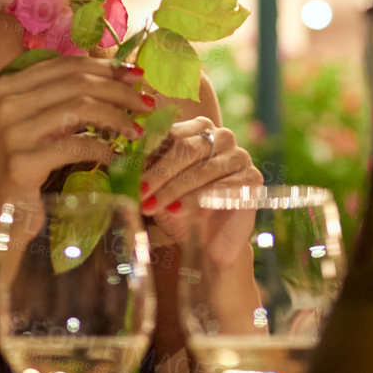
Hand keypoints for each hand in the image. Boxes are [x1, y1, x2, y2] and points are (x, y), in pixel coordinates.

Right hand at [0, 55, 150, 243]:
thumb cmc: (20, 169)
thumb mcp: (34, 126)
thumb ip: (60, 101)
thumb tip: (116, 78)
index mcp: (8, 85)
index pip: (67, 65)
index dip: (107, 68)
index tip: (136, 77)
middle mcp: (6, 101)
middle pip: (78, 83)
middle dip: (120, 91)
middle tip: (146, 105)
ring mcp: (12, 131)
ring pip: (80, 108)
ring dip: (117, 118)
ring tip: (136, 131)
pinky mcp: (22, 162)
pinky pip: (75, 146)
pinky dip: (102, 149)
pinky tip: (115, 157)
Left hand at [138, 116, 262, 254]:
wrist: (207, 243)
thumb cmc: (178, 210)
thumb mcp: (157, 187)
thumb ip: (145, 168)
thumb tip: (119, 157)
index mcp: (199, 129)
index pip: (173, 131)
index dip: (149, 152)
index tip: (129, 173)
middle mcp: (222, 137)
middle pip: (188, 148)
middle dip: (160, 172)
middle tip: (139, 192)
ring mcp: (240, 156)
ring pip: (202, 168)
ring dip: (173, 189)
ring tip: (151, 207)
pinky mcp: (252, 179)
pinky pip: (222, 185)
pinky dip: (196, 199)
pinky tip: (178, 211)